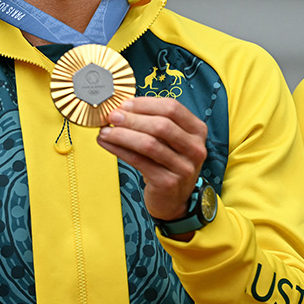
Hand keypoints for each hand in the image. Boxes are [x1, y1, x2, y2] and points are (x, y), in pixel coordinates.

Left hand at [96, 97, 207, 221]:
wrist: (173, 199)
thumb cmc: (168, 163)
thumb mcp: (171, 141)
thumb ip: (154, 122)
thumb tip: (123, 109)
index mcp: (197, 130)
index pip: (172, 108)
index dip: (146, 104)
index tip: (125, 105)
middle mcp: (195, 148)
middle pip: (161, 125)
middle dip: (132, 119)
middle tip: (112, 117)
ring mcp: (183, 167)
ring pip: (149, 144)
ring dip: (122, 135)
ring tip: (105, 131)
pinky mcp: (168, 182)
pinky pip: (139, 161)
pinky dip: (119, 150)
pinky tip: (107, 143)